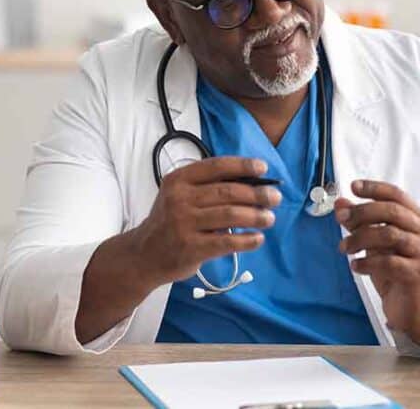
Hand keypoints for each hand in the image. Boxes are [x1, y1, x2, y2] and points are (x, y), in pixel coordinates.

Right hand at [134, 156, 280, 285]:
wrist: (144, 254)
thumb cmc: (171, 221)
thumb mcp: (181, 196)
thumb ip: (208, 188)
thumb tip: (253, 183)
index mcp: (179, 180)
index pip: (216, 167)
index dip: (243, 166)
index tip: (263, 168)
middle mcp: (179, 199)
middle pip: (227, 191)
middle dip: (257, 193)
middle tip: (275, 198)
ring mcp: (183, 223)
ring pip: (230, 215)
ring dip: (256, 216)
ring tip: (270, 218)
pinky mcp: (190, 247)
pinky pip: (226, 241)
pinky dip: (247, 240)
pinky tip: (258, 238)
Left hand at [336, 180, 419, 354]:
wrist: (416, 309)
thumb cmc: (397, 273)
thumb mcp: (376, 245)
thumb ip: (361, 223)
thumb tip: (340, 204)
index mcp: (417, 220)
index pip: (397, 195)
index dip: (375, 188)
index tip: (354, 187)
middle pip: (391, 211)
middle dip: (362, 212)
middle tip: (341, 219)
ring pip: (389, 235)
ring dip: (360, 239)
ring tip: (345, 248)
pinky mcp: (418, 274)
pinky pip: (389, 262)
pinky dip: (367, 262)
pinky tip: (356, 266)